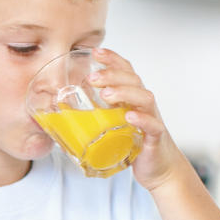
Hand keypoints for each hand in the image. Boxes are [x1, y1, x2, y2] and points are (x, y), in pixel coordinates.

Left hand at [87, 47, 187, 191]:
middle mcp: (144, 105)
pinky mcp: (156, 138)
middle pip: (133, 80)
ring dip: (124, 93)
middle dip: (113, 75)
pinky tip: (129, 116)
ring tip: (106, 95)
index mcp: (133, 98)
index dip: (113, 59)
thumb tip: (61, 112)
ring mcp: (152, 119)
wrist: (158, 168)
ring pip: (144, 98)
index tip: (95, 51)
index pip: (125, 71)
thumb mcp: (113, 125)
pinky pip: (152, 125)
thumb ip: (96, 114)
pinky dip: (142, 119)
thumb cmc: (133, 144)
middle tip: (92, 77)